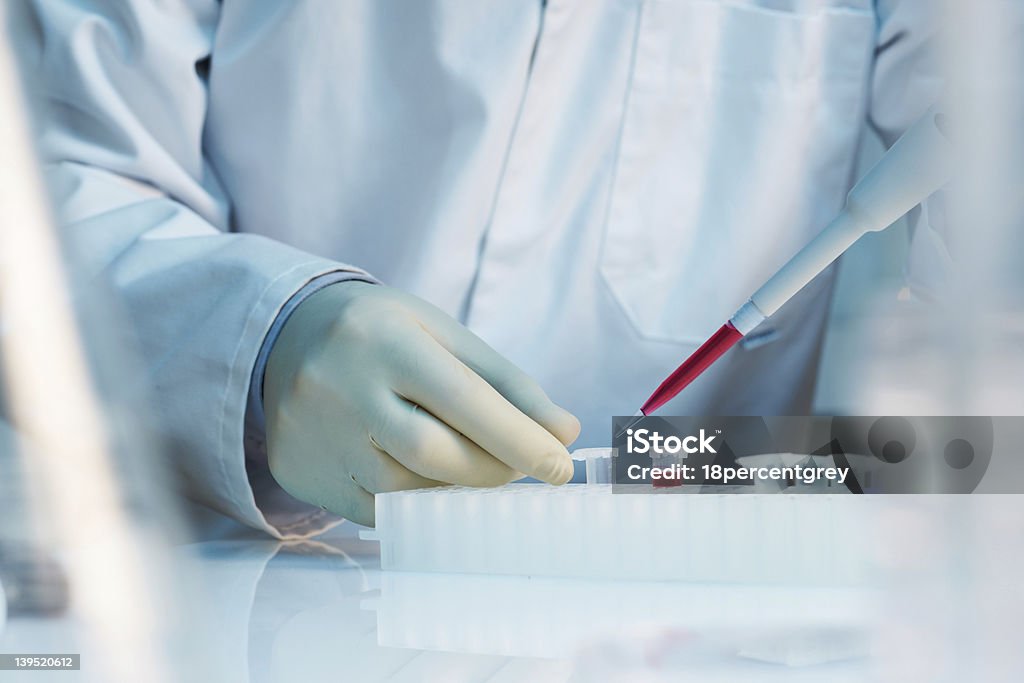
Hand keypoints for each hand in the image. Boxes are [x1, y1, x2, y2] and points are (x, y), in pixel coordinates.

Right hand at [264, 282, 579, 525]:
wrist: (285, 336)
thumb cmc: (384, 334)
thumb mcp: (444, 336)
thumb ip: (506, 384)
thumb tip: (563, 434)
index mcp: (385, 339)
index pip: (463, 399)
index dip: (519, 439)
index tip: (560, 466)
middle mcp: (341, 387)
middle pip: (433, 453)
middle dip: (491, 470)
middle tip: (521, 469)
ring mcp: (315, 434)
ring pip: (403, 490)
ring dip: (455, 490)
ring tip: (473, 469)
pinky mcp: (300, 472)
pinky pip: (374, 511)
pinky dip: (416, 504)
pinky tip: (429, 481)